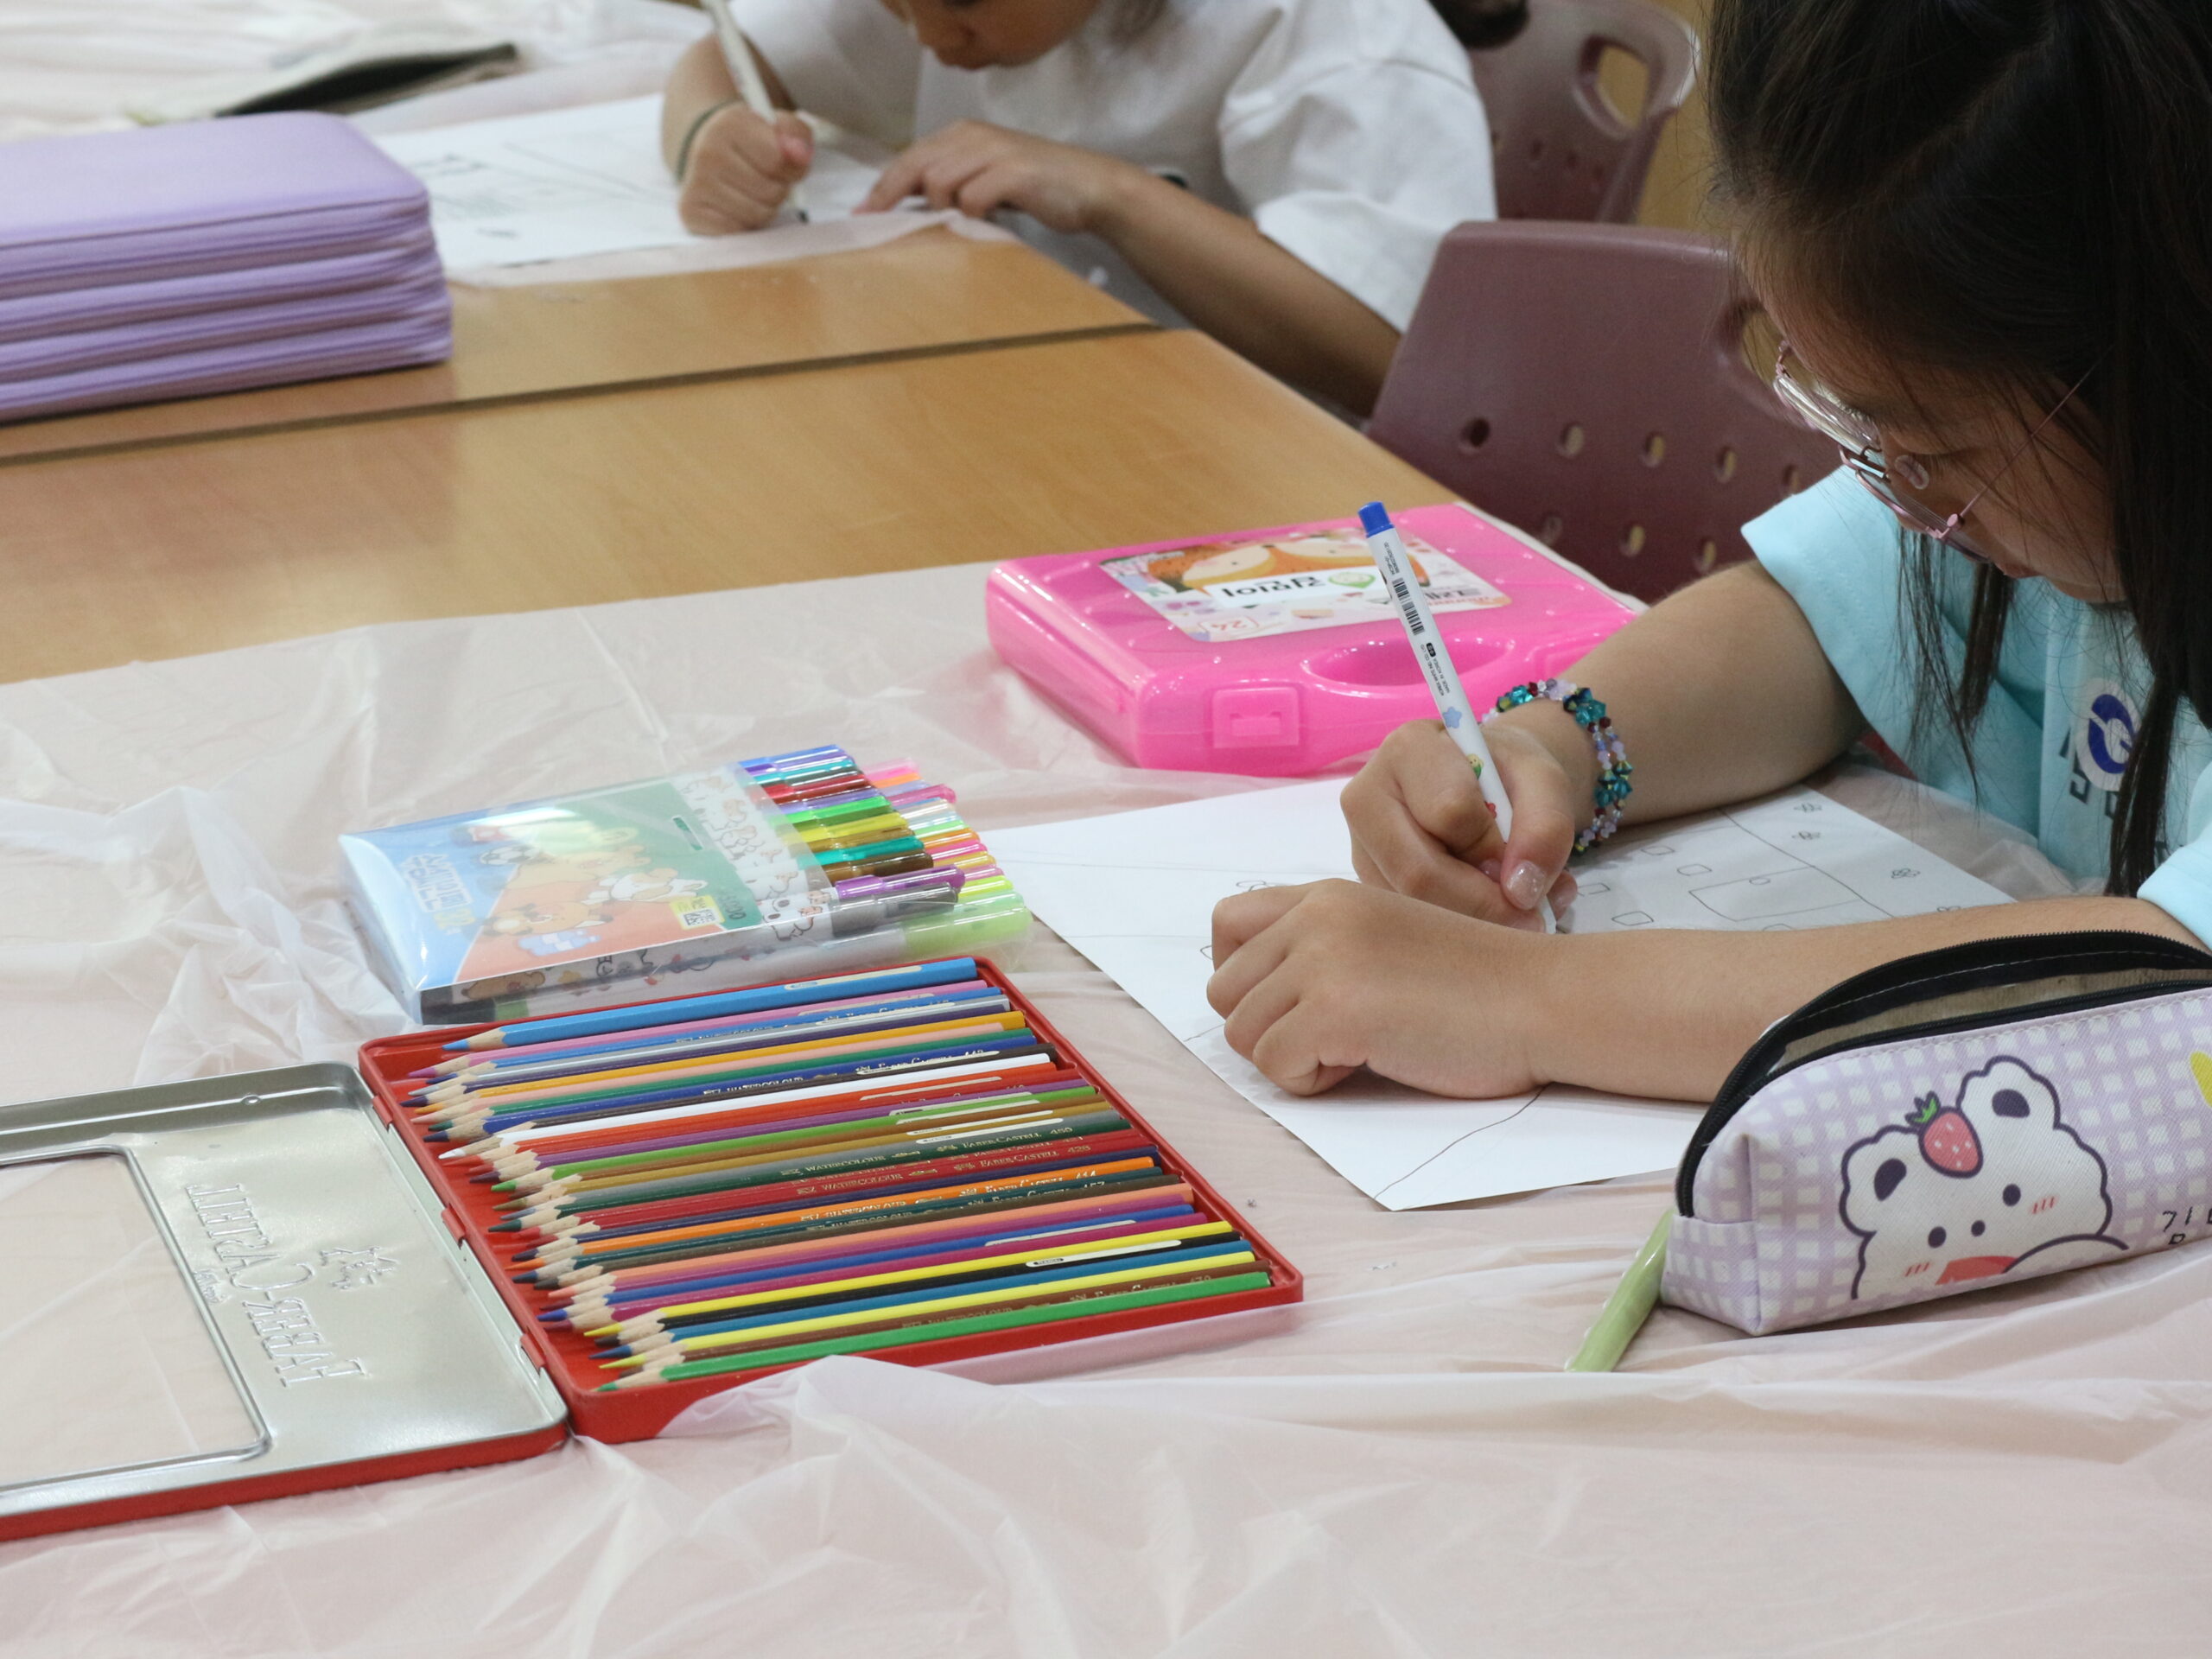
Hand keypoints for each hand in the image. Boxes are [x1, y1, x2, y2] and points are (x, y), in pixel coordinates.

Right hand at [678, 104, 813, 234]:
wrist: (704, 149)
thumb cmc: (749, 142)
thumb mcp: (776, 128)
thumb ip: (797, 136)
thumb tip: (800, 155)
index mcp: (730, 125)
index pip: (779, 161)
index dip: (790, 167)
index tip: (781, 162)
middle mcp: (707, 152)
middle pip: (770, 192)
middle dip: (778, 190)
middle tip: (765, 178)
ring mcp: (696, 184)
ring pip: (758, 215)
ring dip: (765, 209)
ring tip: (751, 191)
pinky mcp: (691, 212)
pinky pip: (738, 231)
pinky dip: (745, 224)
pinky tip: (735, 206)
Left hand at [859, 120, 1142, 233]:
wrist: (1091, 187)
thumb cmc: (1038, 188)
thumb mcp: (988, 178)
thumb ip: (954, 184)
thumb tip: (912, 208)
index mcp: (964, 134)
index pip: (910, 157)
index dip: (883, 186)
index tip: (864, 213)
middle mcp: (974, 136)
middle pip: (915, 164)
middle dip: (890, 195)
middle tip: (875, 223)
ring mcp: (993, 152)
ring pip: (938, 180)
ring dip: (938, 209)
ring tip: (952, 227)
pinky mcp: (1013, 173)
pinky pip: (972, 197)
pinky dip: (969, 215)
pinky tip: (979, 226)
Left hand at [1207, 880, 1552, 1097]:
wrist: (1543, 1000)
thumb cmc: (1477, 987)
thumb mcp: (1386, 937)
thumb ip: (1323, 947)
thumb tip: (1252, 994)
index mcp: (1325, 895)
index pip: (1227, 924)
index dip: (1246, 976)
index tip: (1295, 1003)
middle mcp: (1315, 916)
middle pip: (1223, 990)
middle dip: (1270, 1028)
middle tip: (1338, 1036)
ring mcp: (1321, 960)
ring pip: (1240, 1032)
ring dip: (1292, 1057)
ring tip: (1358, 1048)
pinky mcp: (1333, 1010)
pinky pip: (1275, 1066)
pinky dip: (1314, 1081)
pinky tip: (1369, 1061)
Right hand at [1341, 711, 1591, 929]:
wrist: (1489, 784)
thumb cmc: (1510, 775)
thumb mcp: (1546, 783)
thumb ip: (1547, 827)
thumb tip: (1521, 893)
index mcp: (1407, 751)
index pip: (1449, 813)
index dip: (1495, 846)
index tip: (1521, 852)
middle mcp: (1367, 798)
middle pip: (1418, 873)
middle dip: (1483, 904)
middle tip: (1531, 915)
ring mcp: (1361, 848)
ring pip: (1412, 907)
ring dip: (1475, 922)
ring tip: (1519, 907)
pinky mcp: (1368, 885)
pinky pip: (1410, 923)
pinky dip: (1458, 930)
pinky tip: (1487, 910)